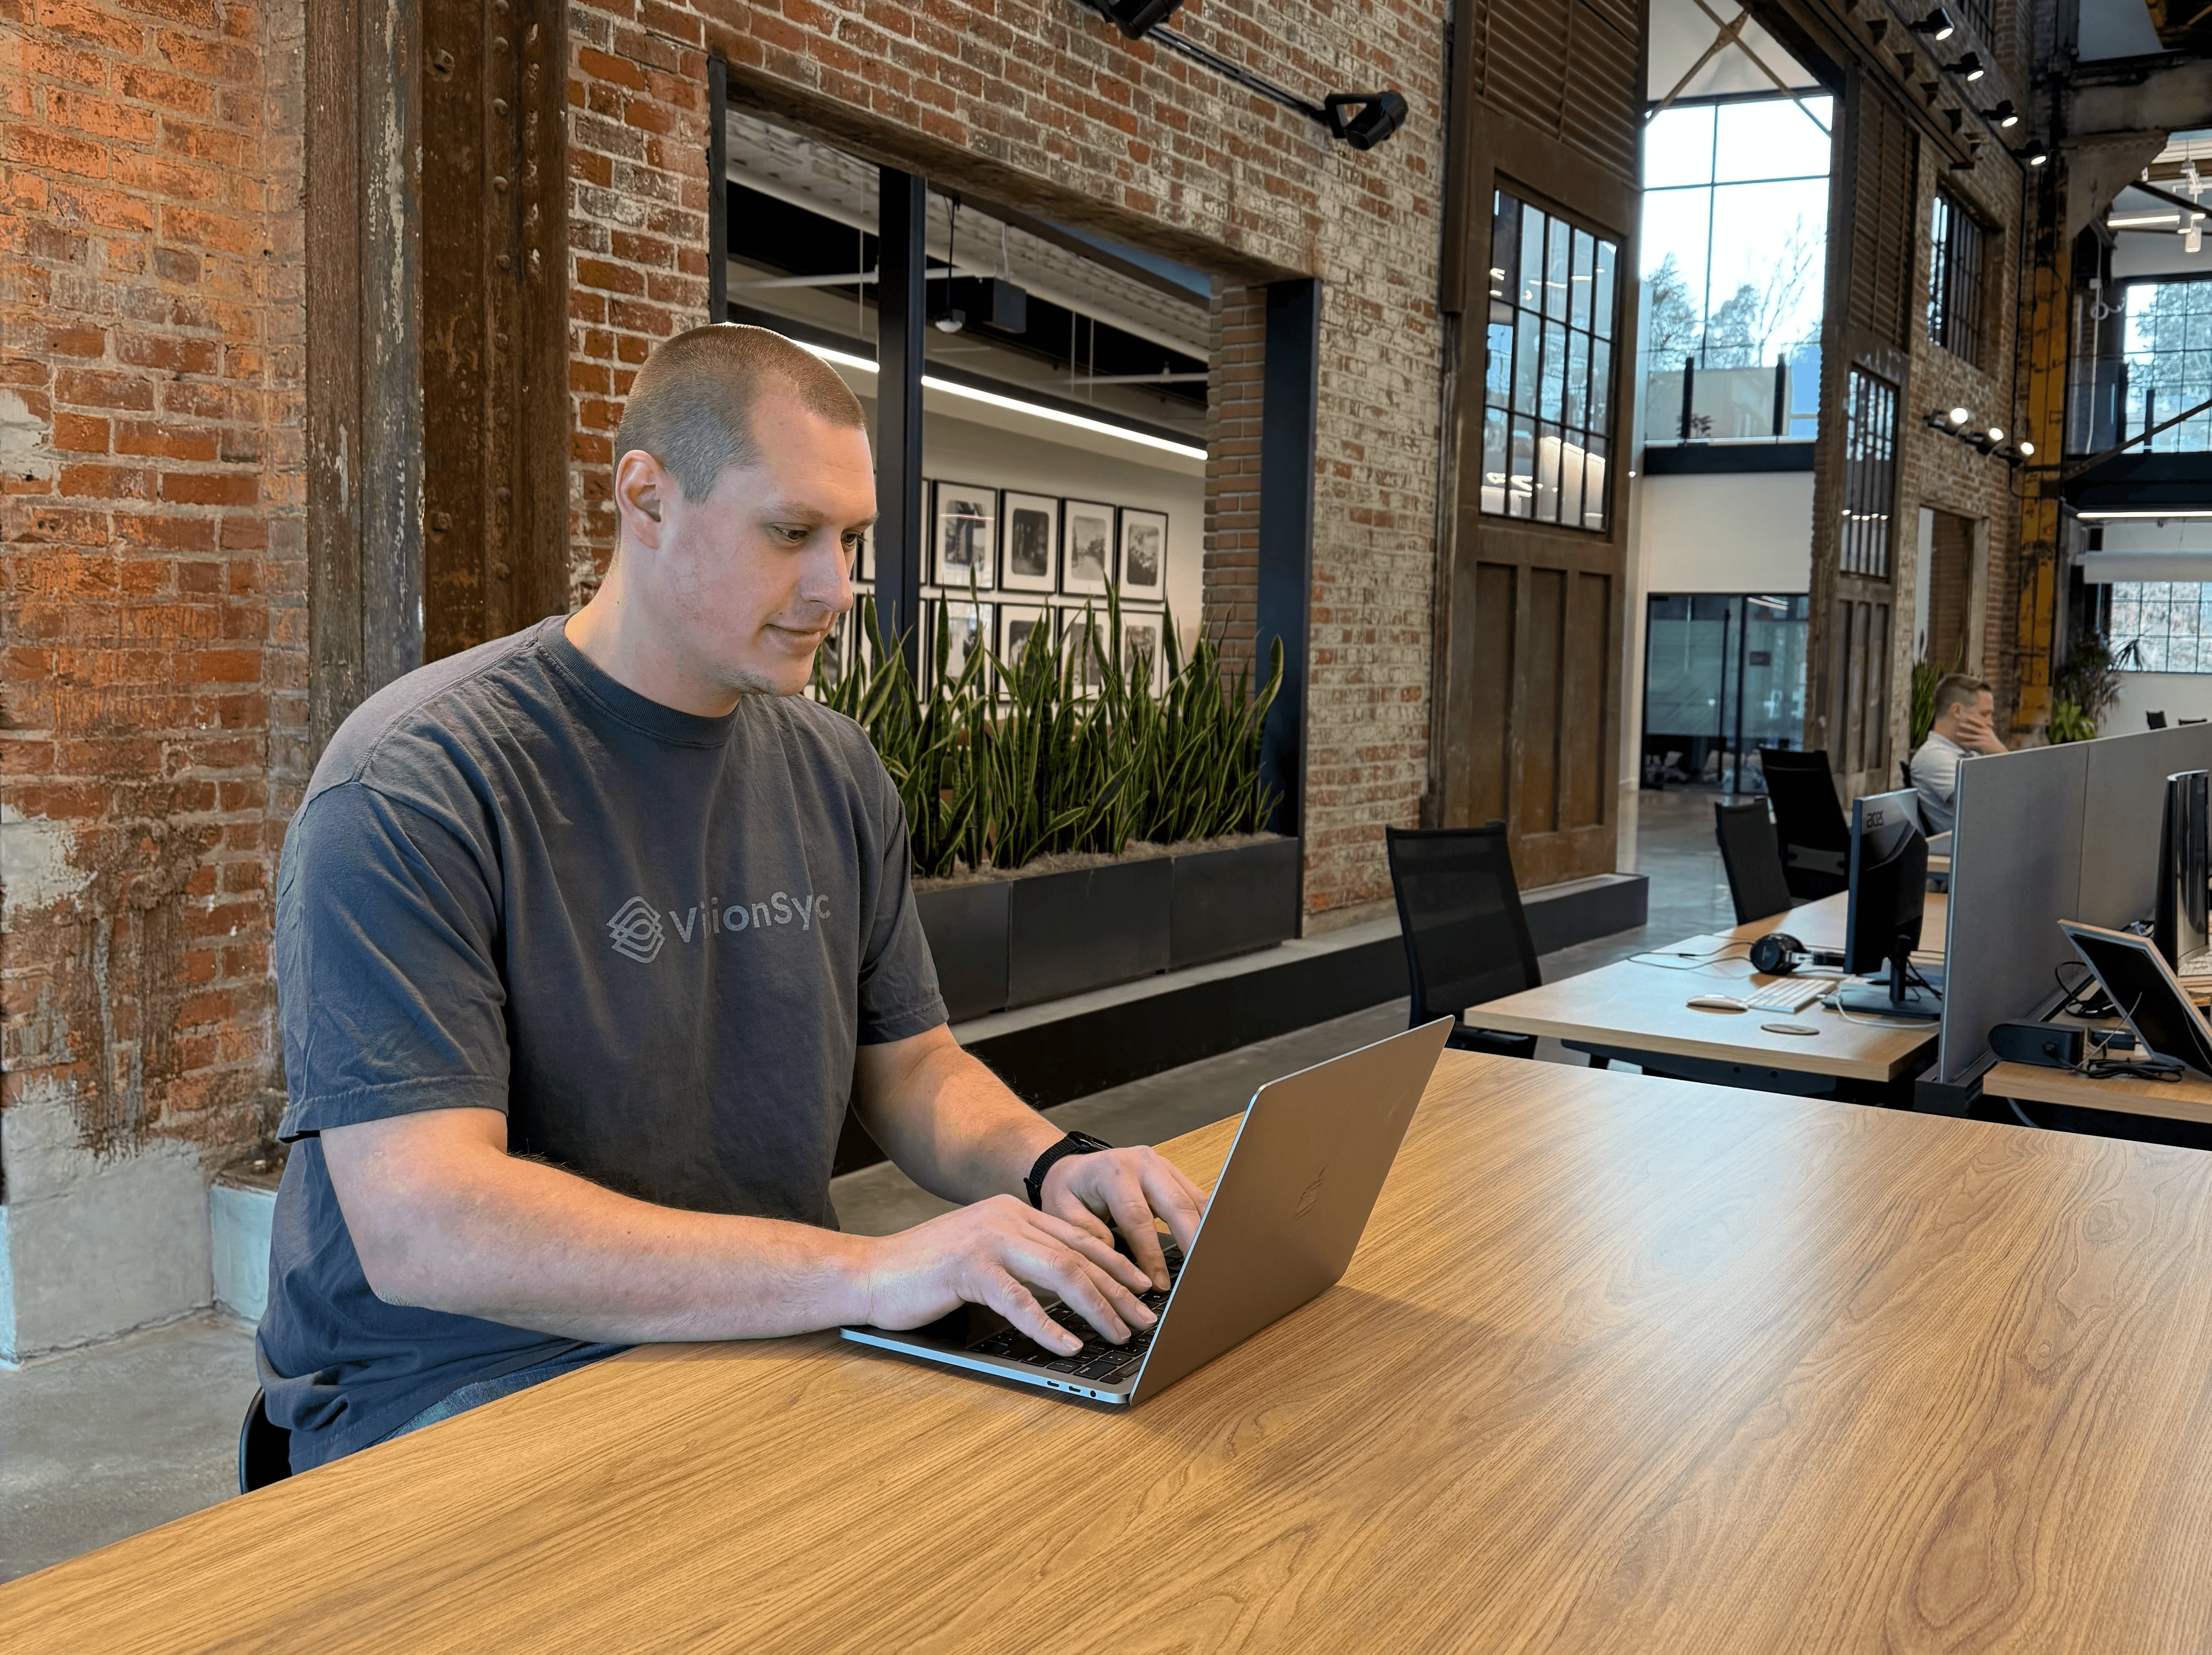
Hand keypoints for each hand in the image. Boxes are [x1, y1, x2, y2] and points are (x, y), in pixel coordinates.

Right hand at [860, 1195, 1158, 1355]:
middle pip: (1079, 1255)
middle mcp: (1005, 1218)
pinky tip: (1068, 1345)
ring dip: (1097, 1307)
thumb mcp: (983, 1254)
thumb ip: (1021, 1260)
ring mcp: (987, 1240)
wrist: (870, 1273)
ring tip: (1119, 1334)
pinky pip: (1019, 1301)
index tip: (1143, 1289)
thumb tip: (1070, 1289)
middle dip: (1118, 1290)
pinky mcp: (968, 1269)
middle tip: (1146, 1318)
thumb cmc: (926, 1273)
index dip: (1116, 1264)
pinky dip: (1048, 1326)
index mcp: (1012, 1212)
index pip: (1079, 1238)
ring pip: (1060, 1273)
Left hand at [1041, 1145, 1206, 1291]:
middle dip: (1191, 1240)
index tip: (1158, 1283)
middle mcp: (1142, 1162)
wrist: (1073, 1169)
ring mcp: (1161, 1165)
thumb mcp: (1061, 1212)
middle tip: (1198, 1273)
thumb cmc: (1068, 1191)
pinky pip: (1195, 1198)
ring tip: (1208, 1264)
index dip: (1151, 1254)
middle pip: (1176, 1203)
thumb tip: (1115, 1257)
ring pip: (1192, 1199)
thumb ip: (1086, 1233)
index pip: (1138, 1217)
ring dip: (1203, 1232)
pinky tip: (1208, 1245)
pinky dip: (1204, 1222)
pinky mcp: (1172, 1173)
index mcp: (1113, 1171)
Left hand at [1951, 706, 2000, 751]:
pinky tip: (1960, 743)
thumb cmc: (1990, 739)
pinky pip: (1972, 744)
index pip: (1980, 722)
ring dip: (1963, 735)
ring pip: (1972, 736)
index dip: (1975, 719)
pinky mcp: (1982, 745)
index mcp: (1987, 728)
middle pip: (1975, 729)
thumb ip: (1983, 726)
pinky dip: (1966, 743)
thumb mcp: (1988, 731)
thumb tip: (1977, 718)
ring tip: (1957, 734)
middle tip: (1959, 724)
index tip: (1968, 717)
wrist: (1997, 748)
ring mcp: (1983, 739)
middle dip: (1967, 726)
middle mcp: (1985, 733)